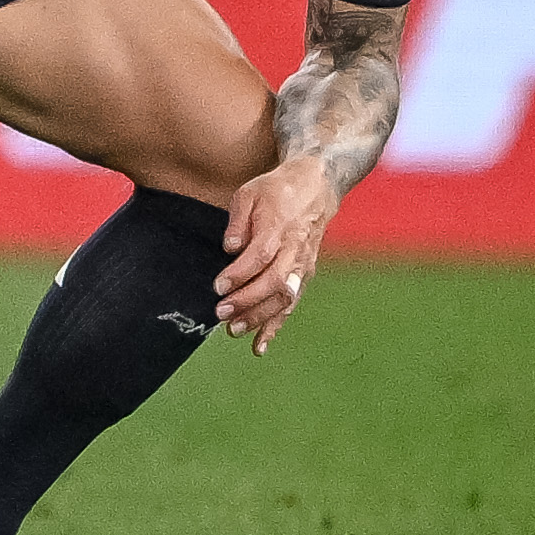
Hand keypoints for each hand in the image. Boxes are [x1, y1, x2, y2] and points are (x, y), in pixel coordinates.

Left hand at [211, 159, 335, 355]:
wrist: (315, 188)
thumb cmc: (277, 190)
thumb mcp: (249, 193)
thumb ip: (238, 221)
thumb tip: (229, 247)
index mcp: (280, 228)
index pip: (260, 256)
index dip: (239, 274)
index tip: (218, 286)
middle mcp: (295, 251)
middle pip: (274, 282)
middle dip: (247, 301)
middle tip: (221, 313)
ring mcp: (303, 266)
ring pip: (284, 299)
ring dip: (259, 318)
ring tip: (233, 330)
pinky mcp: (305, 276)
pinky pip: (291, 305)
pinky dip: (276, 327)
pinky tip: (259, 345)